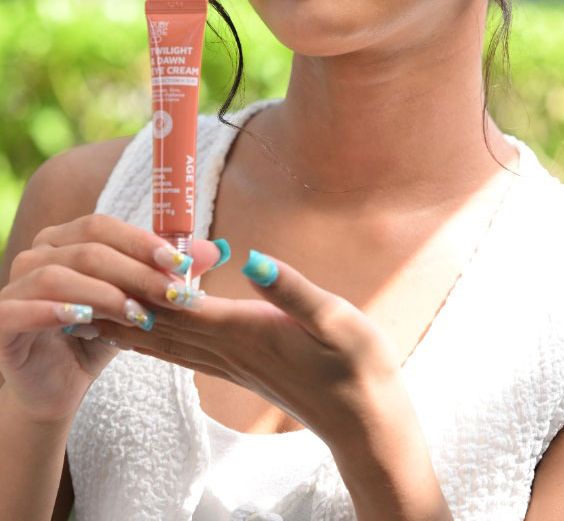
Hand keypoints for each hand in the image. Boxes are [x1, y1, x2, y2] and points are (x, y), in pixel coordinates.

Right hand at [0, 214, 227, 423]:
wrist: (58, 387)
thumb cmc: (97, 334)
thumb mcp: (137, 301)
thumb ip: (167, 274)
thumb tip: (217, 250)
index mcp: (65, 239)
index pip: (104, 226)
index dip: (144, 242)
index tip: (183, 266)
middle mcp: (36, 254)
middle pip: (88, 249)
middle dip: (137, 272)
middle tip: (173, 296)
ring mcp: (13, 286)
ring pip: (59, 275)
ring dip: (106, 294)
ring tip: (140, 317)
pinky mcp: (1, 322)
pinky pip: (23, 308)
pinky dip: (55, 311)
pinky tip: (84, 321)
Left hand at [94, 247, 405, 451]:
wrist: (366, 423)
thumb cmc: (358, 369)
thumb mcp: (337, 320)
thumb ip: (293, 290)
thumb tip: (254, 257)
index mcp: (246, 333)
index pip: (180, 306)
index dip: (144, 283)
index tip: (110, 260)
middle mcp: (229, 351)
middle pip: (162, 326)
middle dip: (122, 302)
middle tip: (79, 282)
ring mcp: (232, 364)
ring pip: (166, 343)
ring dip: (129, 324)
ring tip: (92, 308)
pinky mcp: (240, 370)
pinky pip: (183, 352)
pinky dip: (155, 339)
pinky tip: (143, 333)